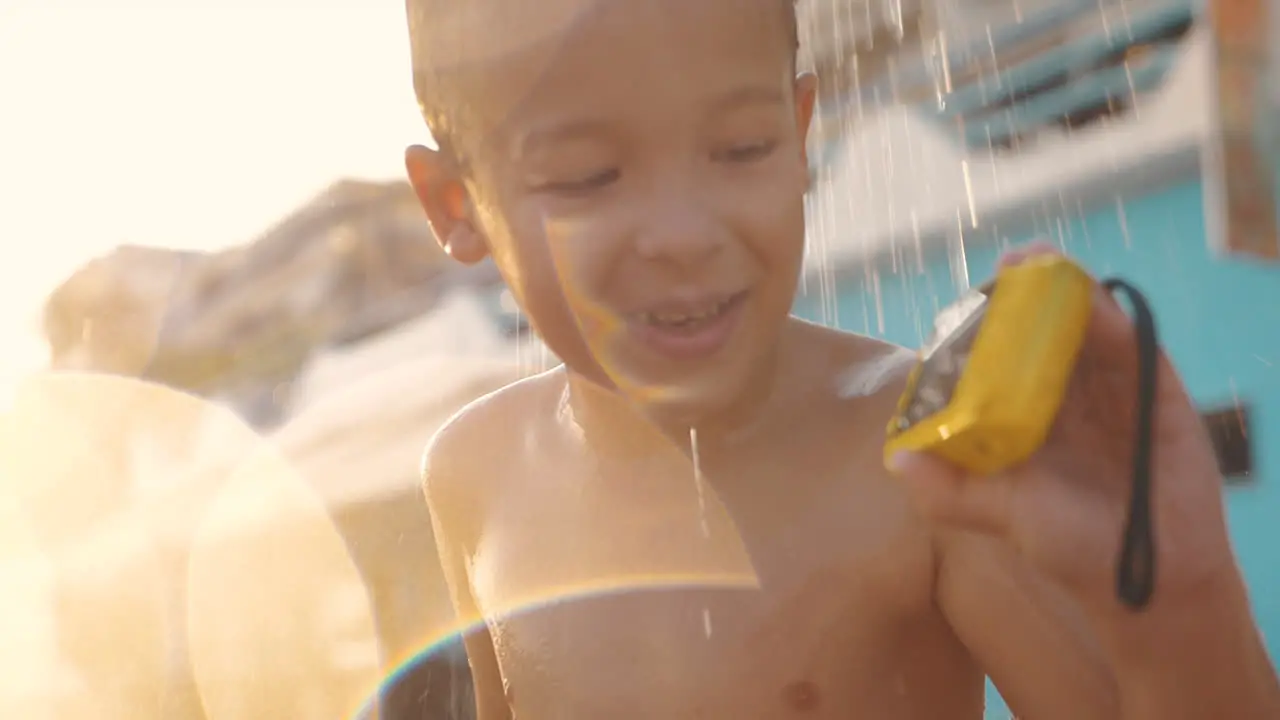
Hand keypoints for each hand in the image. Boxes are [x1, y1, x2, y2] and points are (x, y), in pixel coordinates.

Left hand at [892, 243, 1237, 609]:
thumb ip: (951, 492)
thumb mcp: (1002, 515)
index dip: (980, 329)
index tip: (964, 303)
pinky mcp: (1153, 390)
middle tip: (1006, 265)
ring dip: (1061, 291)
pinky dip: (1108, 316)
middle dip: (1019, 296)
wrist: (1154, 577)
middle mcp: (1060, 396)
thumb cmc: (1070, 546)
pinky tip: (1086, 297)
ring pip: (1081, 327)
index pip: (994, 362)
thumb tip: (895, 458)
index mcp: (1020, 417)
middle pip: (1036, 333)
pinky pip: (1130, 344)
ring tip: (1037, 260)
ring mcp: (1107, 388)